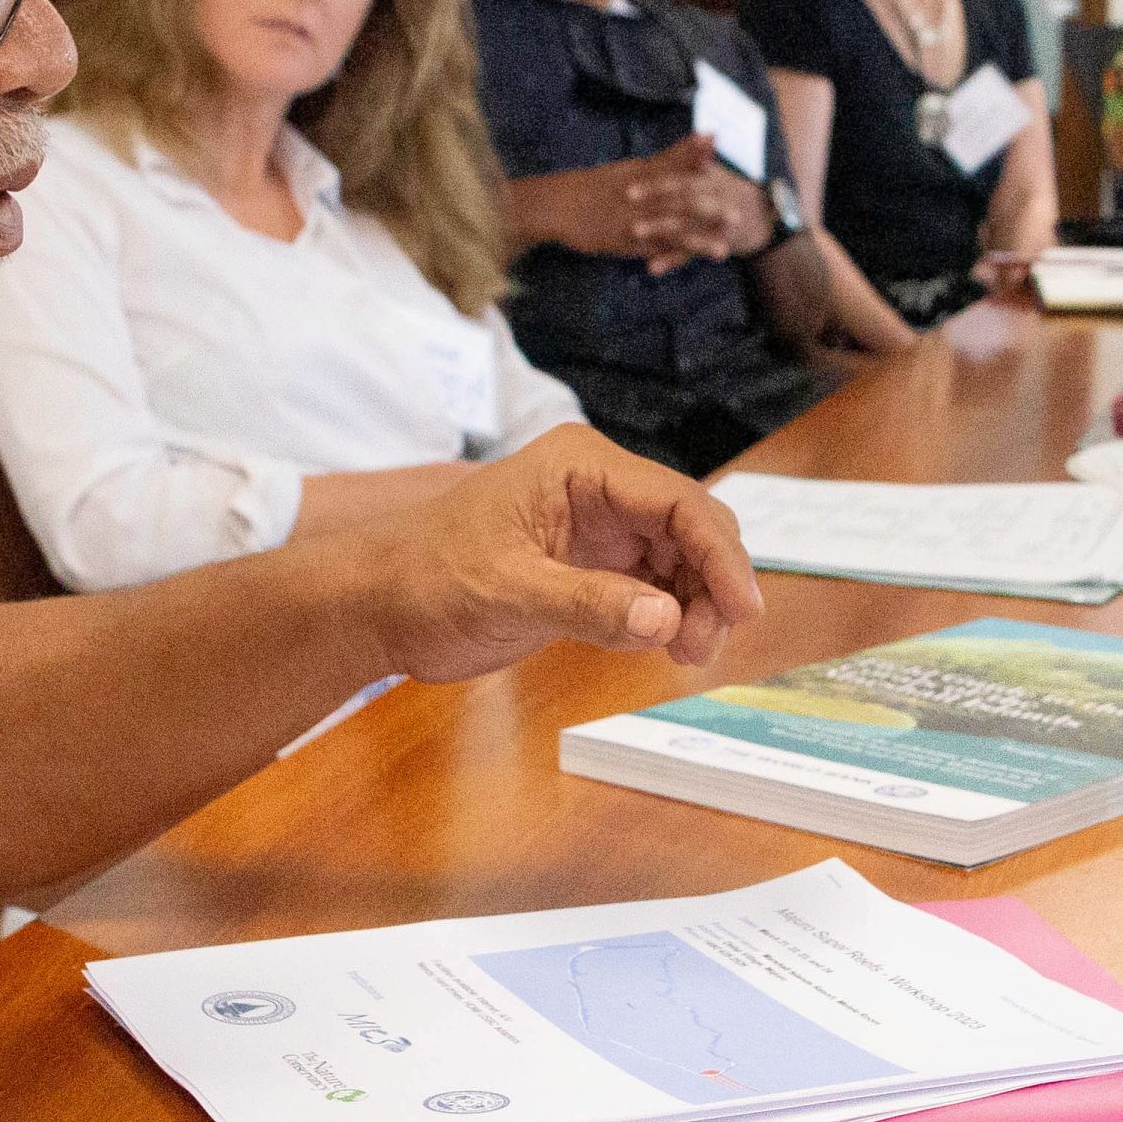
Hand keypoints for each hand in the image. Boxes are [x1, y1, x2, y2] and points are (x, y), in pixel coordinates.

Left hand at [355, 424, 764, 683]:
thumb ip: (589, 604)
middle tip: (703, 645)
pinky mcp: (593, 566)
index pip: (678, 500)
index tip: (741, 608)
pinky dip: (670, 616)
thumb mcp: (508, 593)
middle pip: (691, 527)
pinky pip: (654, 585)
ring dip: (696, 605)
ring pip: (681, 560)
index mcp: (581, 466)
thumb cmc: (427, 580)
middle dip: (711, 584)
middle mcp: (600, 487)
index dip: (719, 553)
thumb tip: (667, 620)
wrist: (381, 606)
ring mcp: (600, 527)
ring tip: (685, 655)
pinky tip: (667, 646)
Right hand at [510, 139, 770, 273]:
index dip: (691, 150)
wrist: (552, 206)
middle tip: (741, 201)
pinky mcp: (624, 239)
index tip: (716, 138)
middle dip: (709, 195)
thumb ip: (648, 166)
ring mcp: (631, 216)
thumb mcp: (618, 173)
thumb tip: (673, 156)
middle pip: (676, 192)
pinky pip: (655, 245)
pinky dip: (678, 250)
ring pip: (671, 222)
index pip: (665, 158)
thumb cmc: (584, 190)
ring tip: (731, 234)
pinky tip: (694, 256)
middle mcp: (636, 193)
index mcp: (633, 173)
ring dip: (702, 229)